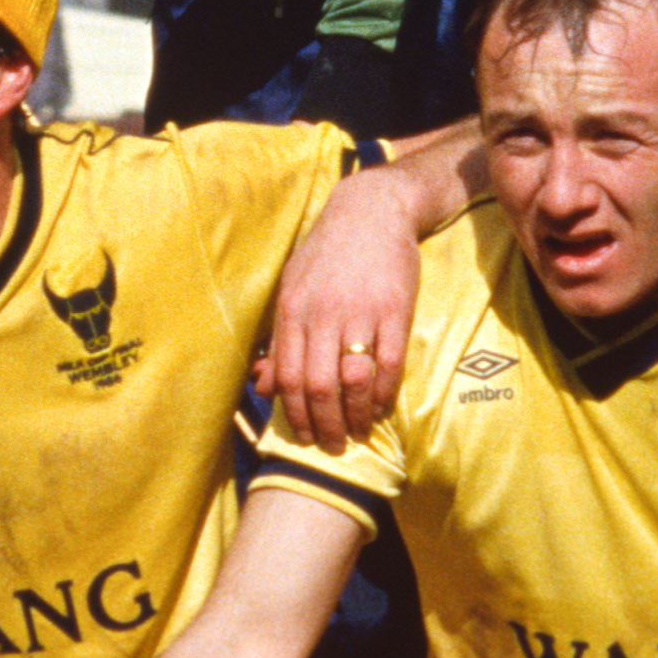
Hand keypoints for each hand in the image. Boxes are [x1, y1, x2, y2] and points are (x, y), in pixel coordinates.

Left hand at [255, 188, 425, 450]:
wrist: (371, 211)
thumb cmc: (327, 255)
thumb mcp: (292, 289)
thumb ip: (278, 340)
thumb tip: (262, 386)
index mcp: (293, 310)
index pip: (288, 377)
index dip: (296, 414)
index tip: (305, 436)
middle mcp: (323, 314)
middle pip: (319, 386)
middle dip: (325, 425)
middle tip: (333, 446)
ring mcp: (361, 312)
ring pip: (354, 379)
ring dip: (356, 415)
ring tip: (359, 432)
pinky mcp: (395, 309)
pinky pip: (389, 363)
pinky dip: (385, 392)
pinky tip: (382, 405)